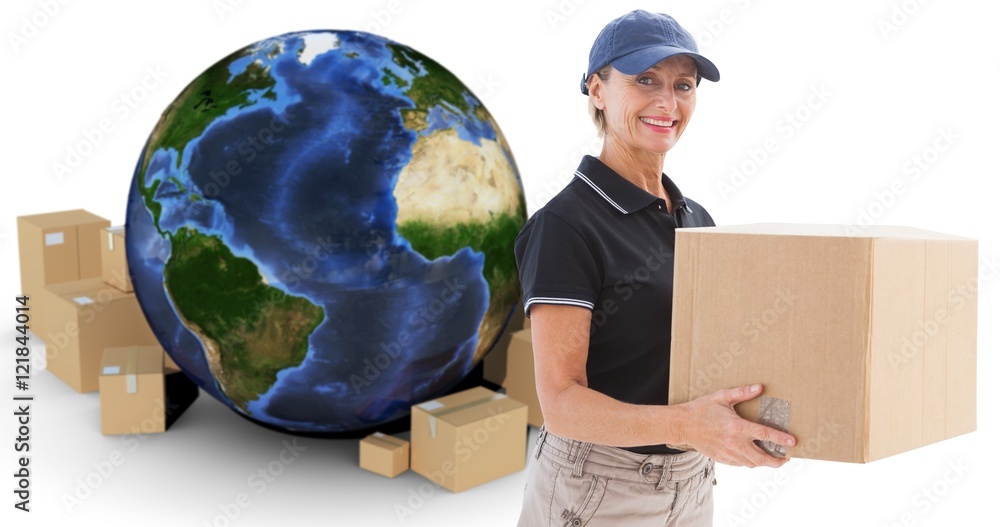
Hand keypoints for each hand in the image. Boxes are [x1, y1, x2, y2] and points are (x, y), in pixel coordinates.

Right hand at [675, 384, 795, 467]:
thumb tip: (759, 387)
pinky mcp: (722, 458)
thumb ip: (742, 393)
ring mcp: (728, 453)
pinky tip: (752, 456)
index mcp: (737, 427)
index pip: (765, 435)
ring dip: (764, 462)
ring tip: (771, 458)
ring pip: (752, 464)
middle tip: (785, 458)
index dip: (780, 439)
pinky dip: (749, 462)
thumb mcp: (721, 397)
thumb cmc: (701, 409)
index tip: (792, 442)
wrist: (682, 425)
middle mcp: (735, 443)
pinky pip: (741, 464)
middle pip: (762, 458)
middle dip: (777, 460)